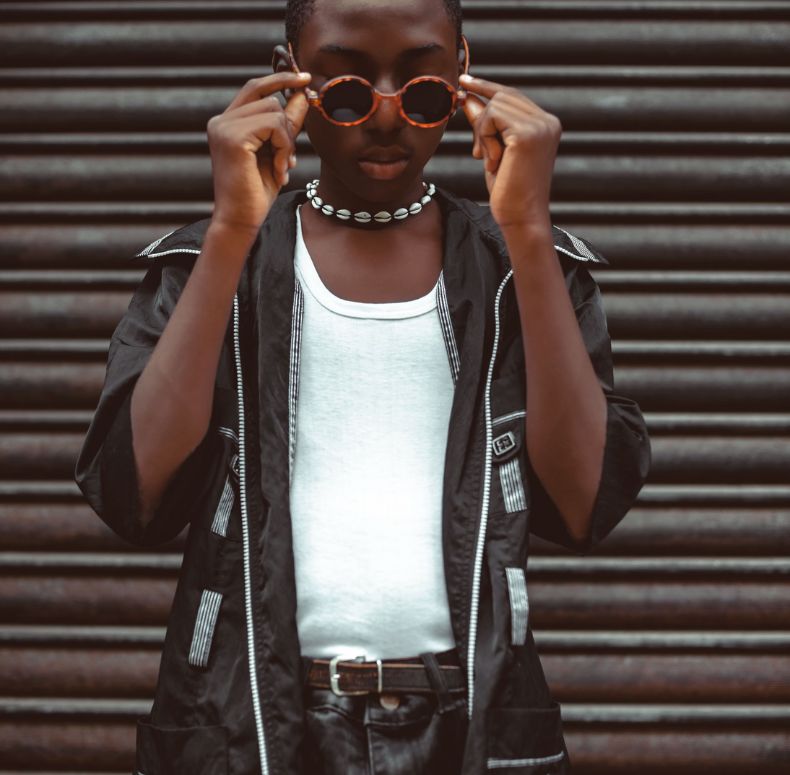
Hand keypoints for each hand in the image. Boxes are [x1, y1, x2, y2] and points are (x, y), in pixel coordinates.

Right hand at [206, 71, 310, 235]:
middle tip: (289, 156)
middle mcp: (221, 121)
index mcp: (227, 123)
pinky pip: (273, 125)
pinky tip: (279, 170)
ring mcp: (224, 127)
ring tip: (282, 167)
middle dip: (288, 124)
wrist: (240, 220)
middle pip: (268, 97)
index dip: (280, 79)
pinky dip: (284, 148)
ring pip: (274, 110)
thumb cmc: (257, 192)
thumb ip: (287, 124)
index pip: (254, 88)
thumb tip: (302, 93)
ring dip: (287, 141)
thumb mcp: (277, 152)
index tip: (305, 78)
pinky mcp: (233, 137)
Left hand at [460, 74, 560, 232]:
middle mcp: (548, 120)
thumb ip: (484, 124)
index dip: (486, 87)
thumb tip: (467, 95)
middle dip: (481, 121)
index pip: (512, 95)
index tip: (464, 80)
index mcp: (545, 124)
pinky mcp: (528, 133)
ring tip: (488, 160)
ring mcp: (541, 125)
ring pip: (494, 104)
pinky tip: (492, 161)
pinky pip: (492, 116)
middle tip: (478, 153)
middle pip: (502, 96)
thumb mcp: (493, 152)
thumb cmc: (508, 191)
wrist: (521, 217)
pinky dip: (484, 138)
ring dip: (482, 133)